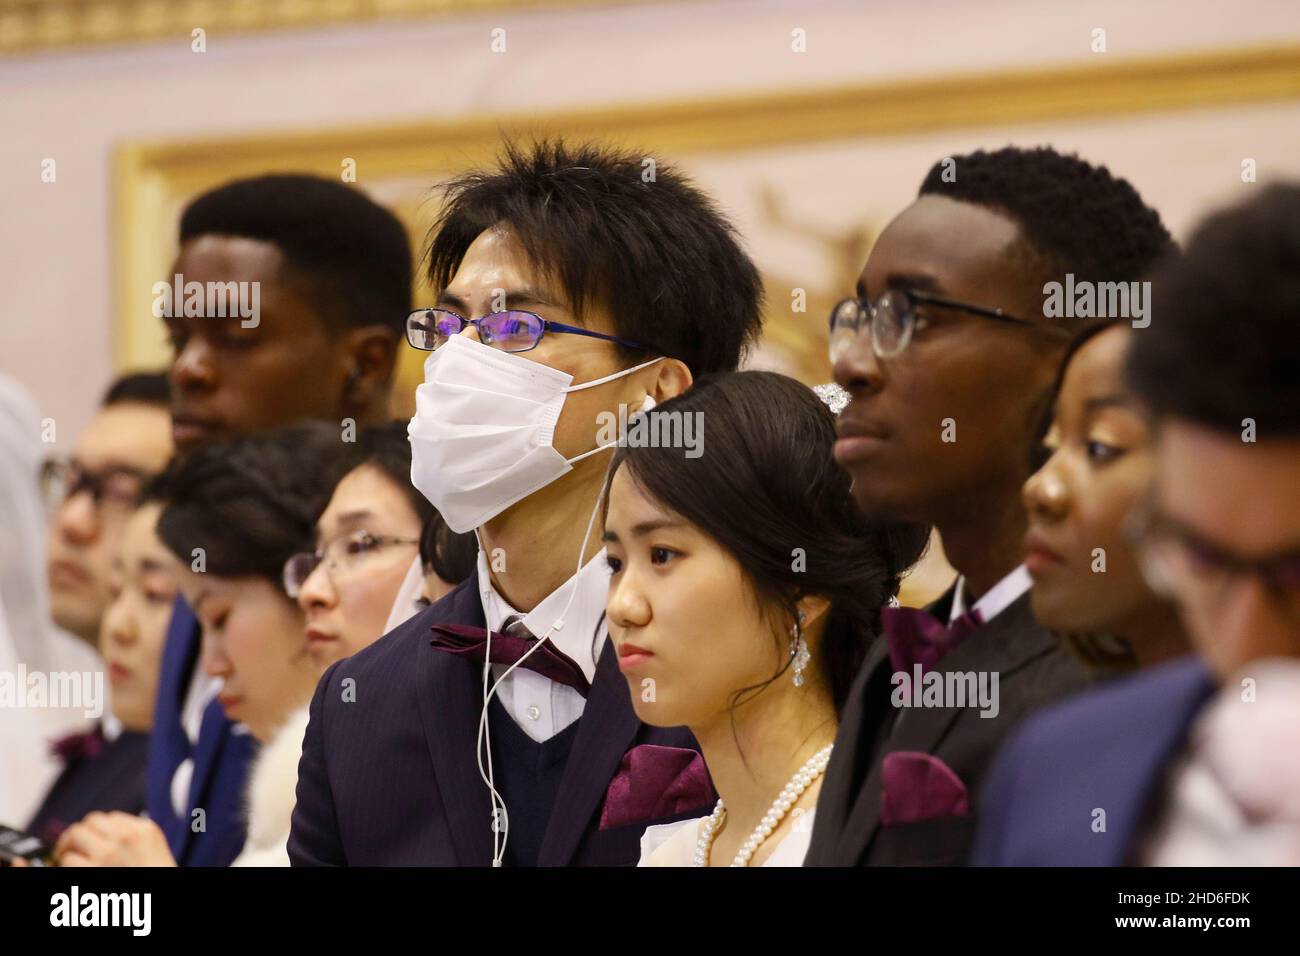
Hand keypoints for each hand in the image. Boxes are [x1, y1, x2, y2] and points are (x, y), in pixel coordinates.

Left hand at [54, 812, 176, 866]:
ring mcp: (108, 853)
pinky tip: (71, 870)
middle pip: (90, 821)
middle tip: (71, 845)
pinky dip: (66, 865)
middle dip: (79, 833)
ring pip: (75, 835)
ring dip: (68, 847)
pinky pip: (69, 860)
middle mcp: (126, 836)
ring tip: (66, 857)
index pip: (110, 817)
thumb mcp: (153, 850)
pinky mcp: (92, 870)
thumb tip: (100, 835)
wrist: (158, 900)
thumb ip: (133, 837)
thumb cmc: (154, 876)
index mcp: (144, 829)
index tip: (93, 840)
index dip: (98, 829)